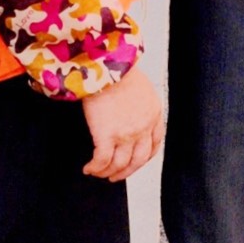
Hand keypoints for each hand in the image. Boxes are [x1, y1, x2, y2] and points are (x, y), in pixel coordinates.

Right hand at [79, 64, 163, 181]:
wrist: (107, 67)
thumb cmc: (118, 71)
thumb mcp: (142, 88)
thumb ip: (141, 104)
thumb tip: (130, 113)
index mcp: (154, 114)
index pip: (155, 143)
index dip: (144, 157)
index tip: (136, 161)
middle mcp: (143, 127)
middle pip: (138, 160)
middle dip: (127, 171)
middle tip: (116, 175)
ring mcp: (126, 134)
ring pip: (119, 164)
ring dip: (108, 172)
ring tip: (99, 173)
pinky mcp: (107, 136)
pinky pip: (102, 161)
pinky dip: (95, 168)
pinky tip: (88, 168)